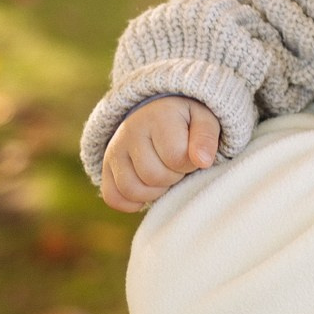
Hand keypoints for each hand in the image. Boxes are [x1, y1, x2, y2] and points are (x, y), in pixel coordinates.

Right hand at [98, 97, 219, 211]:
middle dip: (173, 177)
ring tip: (163, 175)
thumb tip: (202, 161)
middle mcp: (130, 130)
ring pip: (131, 189)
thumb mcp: (204, 121)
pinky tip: (147, 189)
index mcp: (158, 116)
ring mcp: (114, 149)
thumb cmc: (187, 121)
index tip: (191, 154)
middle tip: (177, 165)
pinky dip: (131, 202)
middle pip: (153, 176)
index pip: (175, 158)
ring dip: (154, 191)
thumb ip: (206, 138)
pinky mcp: (106, 166)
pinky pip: (113, 197)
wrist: (158, 112)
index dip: (189, 164)